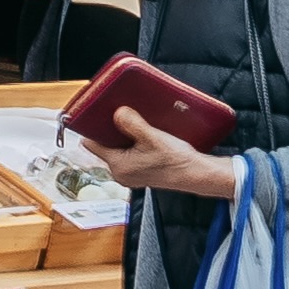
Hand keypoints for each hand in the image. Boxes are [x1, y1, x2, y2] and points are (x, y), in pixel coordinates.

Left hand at [77, 109, 238, 198]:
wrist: (196, 174)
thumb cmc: (176, 161)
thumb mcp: (151, 137)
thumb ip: (132, 124)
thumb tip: (118, 113)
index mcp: (118, 166)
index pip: (92, 144)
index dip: (92, 128)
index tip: (96, 114)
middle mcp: (121, 173)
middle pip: (104, 145)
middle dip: (110, 130)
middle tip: (117, 113)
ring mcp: (131, 174)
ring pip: (117, 149)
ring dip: (123, 136)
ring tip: (132, 121)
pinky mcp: (141, 171)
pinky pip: (129, 153)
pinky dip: (133, 143)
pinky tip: (142, 133)